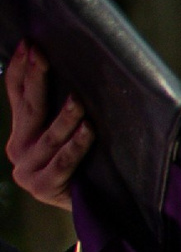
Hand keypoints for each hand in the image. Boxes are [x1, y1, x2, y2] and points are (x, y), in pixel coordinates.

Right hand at [7, 42, 88, 210]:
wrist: (93, 208)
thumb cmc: (85, 164)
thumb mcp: (68, 134)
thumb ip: (62, 109)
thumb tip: (78, 70)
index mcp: (20, 131)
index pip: (15, 94)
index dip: (19, 69)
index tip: (28, 44)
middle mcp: (18, 148)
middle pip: (29, 108)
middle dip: (35, 78)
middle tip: (41, 54)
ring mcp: (27, 170)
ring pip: (48, 137)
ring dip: (64, 117)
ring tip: (78, 99)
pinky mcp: (44, 187)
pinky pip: (64, 162)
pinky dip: (77, 146)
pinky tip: (89, 130)